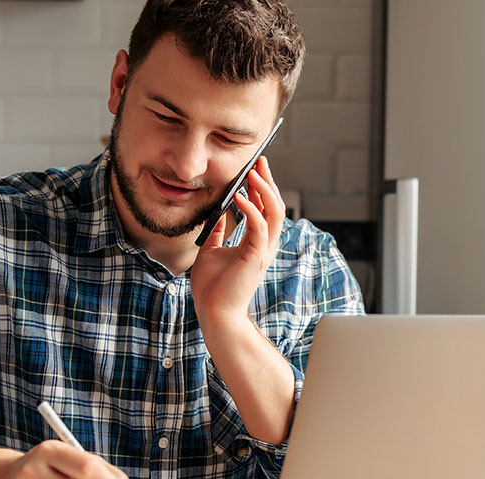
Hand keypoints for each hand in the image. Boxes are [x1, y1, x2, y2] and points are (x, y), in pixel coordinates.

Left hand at [190, 156, 285, 328]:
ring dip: (264, 190)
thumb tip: (217, 214)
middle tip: (259, 160)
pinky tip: (239, 197)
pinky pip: (259, 227)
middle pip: (274, 206)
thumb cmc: (212, 287)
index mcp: (256, 243)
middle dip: (267, 181)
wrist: (213, 311)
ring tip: (253, 172)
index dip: (260, 187)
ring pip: (274, 213)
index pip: (264, 208)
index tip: (253, 168)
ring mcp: (262, 250)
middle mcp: (264, 244)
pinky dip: (251, 209)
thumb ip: (217, 232)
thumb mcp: (210, 250)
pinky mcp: (256, 256)